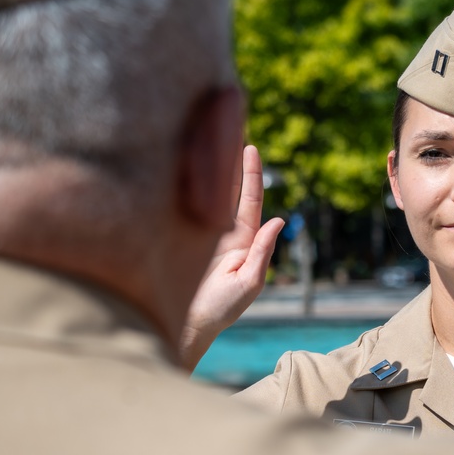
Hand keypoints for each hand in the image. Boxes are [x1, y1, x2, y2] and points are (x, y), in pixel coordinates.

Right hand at [179, 145, 283, 369]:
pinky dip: (181, 188)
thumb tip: (277, 220)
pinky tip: (178, 166)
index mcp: (242, 240)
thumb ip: (262, 252)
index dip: (251, 174)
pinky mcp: (176, 237)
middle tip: (226, 128)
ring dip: (205, 170)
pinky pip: (180, 208)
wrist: (185, 326)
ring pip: (203, 195)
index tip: (249, 147)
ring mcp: (197, 233)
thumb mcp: (249, 283)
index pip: (249, 200)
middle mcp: (220, 231)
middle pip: (226, 190)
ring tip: (205, 138)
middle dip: (227, 162)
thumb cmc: (221, 310)